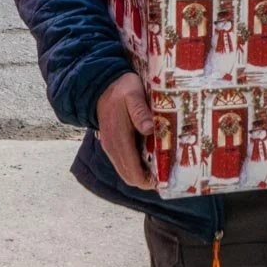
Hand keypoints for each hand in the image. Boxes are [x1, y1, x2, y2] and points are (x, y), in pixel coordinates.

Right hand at [97, 72, 155, 189]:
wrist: (101, 85)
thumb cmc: (122, 89)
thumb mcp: (133, 95)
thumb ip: (140, 112)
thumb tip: (149, 129)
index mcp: (119, 139)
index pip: (132, 170)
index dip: (148, 180)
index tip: (164, 180)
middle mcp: (112, 148)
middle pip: (129, 176)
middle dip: (147, 181)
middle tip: (166, 176)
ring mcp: (110, 147)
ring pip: (125, 172)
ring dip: (141, 175)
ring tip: (159, 170)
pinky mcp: (110, 144)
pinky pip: (122, 163)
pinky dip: (135, 167)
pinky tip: (148, 160)